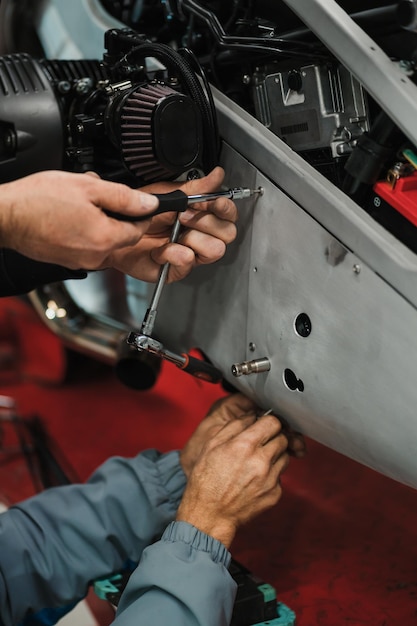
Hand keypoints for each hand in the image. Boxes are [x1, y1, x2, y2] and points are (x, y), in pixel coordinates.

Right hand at [0, 170, 157, 268]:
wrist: (6, 216)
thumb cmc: (38, 201)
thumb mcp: (87, 187)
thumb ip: (124, 197)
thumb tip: (149, 203)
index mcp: (105, 238)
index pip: (138, 230)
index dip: (139, 214)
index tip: (133, 204)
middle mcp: (95, 256)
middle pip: (121, 238)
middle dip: (116, 217)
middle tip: (99, 198)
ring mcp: (80, 262)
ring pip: (103, 242)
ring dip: (99, 224)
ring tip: (79, 206)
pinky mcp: (67, 262)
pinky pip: (86, 247)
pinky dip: (84, 233)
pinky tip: (69, 218)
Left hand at [107, 166, 237, 282]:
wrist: (116, 231)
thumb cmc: (139, 215)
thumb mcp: (167, 194)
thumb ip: (195, 187)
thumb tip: (217, 175)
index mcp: (201, 216)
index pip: (228, 215)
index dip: (224, 208)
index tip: (212, 202)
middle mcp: (200, 236)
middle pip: (227, 233)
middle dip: (206, 222)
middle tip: (183, 216)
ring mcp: (191, 253)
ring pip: (215, 249)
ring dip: (193, 238)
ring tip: (173, 233)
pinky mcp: (178, 269)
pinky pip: (188, 260)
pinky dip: (173, 252)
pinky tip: (160, 249)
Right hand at [177, 396, 305, 547]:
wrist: (210, 514)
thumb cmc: (206, 479)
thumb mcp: (212, 445)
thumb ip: (234, 426)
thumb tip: (251, 416)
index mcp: (245, 445)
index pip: (273, 422)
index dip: (268, 422)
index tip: (263, 426)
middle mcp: (262, 461)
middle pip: (282, 439)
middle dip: (273, 438)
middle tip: (260, 444)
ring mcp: (271, 479)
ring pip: (284, 457)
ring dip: (274, 456)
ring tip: (256, 463)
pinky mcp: (275, 494)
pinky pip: (280, 477)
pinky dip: (271, 475)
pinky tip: (254, 480)